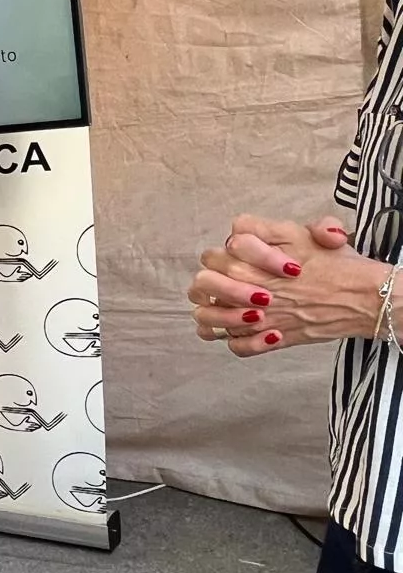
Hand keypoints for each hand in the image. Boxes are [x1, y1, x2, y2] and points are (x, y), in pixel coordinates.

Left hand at [187, 214, 386, 356]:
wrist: (367, 298)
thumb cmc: (338, 265)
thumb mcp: (310, 233)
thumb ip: (273, 227)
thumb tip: (245, 229)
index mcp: (258, 256)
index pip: (224, 247)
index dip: (236, 248)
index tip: (262, 256)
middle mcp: (251, 286)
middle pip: (205, 281)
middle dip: (216, 280)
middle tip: (239, 282)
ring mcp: (257, 316)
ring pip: (207, 316)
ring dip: (215, 312)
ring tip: (236, 307)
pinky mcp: (270, 340)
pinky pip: (235, 345)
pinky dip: (236, 340)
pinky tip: (247, 331)